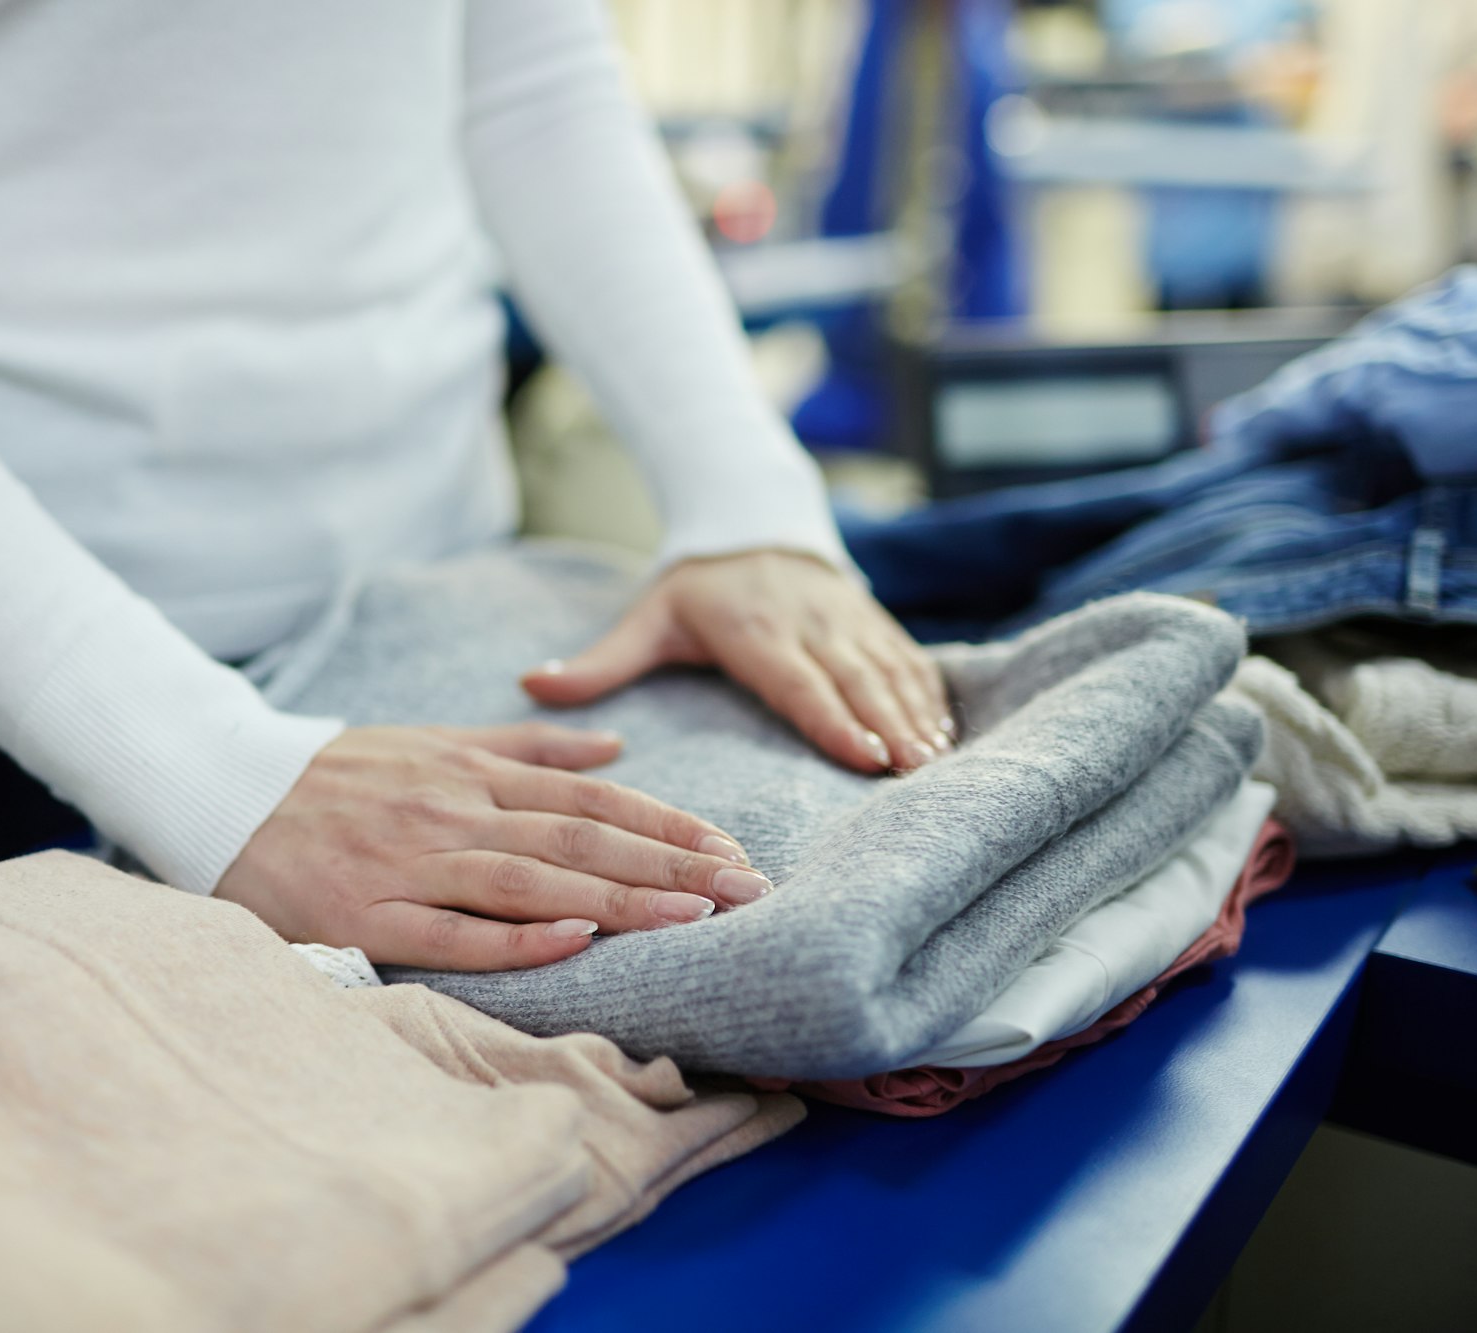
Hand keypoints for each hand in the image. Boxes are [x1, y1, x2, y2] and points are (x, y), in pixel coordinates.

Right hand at [213, 723, 770, 968]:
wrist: (220, 790)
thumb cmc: (337, 776)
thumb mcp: (432, 742)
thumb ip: (524, 748)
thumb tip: (613, 746)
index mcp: (470, 774)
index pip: (591, 800)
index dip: (666, 825)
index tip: (730, 850)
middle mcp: (450, 813)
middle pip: (578, 839)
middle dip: (668, 866)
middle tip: (743, 892)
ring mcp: (409, 864)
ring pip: (529, 880)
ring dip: (616, 898)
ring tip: (690, 917)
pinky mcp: (367, 915)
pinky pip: (450, 931)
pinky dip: (514, 935)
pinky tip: (574, 938)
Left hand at [522, 549, 952, 773]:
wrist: (747, 521)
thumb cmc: (694, 587)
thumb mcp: (646, 618)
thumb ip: (599, 661)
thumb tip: (531, 684)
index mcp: (753, 629)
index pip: (796, 678)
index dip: (832, 716)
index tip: (864, 755)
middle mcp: (807, 622)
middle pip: (854, 678)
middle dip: (888, 725)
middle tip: (913, 773)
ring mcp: (846, 619)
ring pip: (888, 669)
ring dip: (915, 714)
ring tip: (935, 762)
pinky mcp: (870, 619)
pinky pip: (906, 658)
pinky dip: (929, 694)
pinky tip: (945, 736)